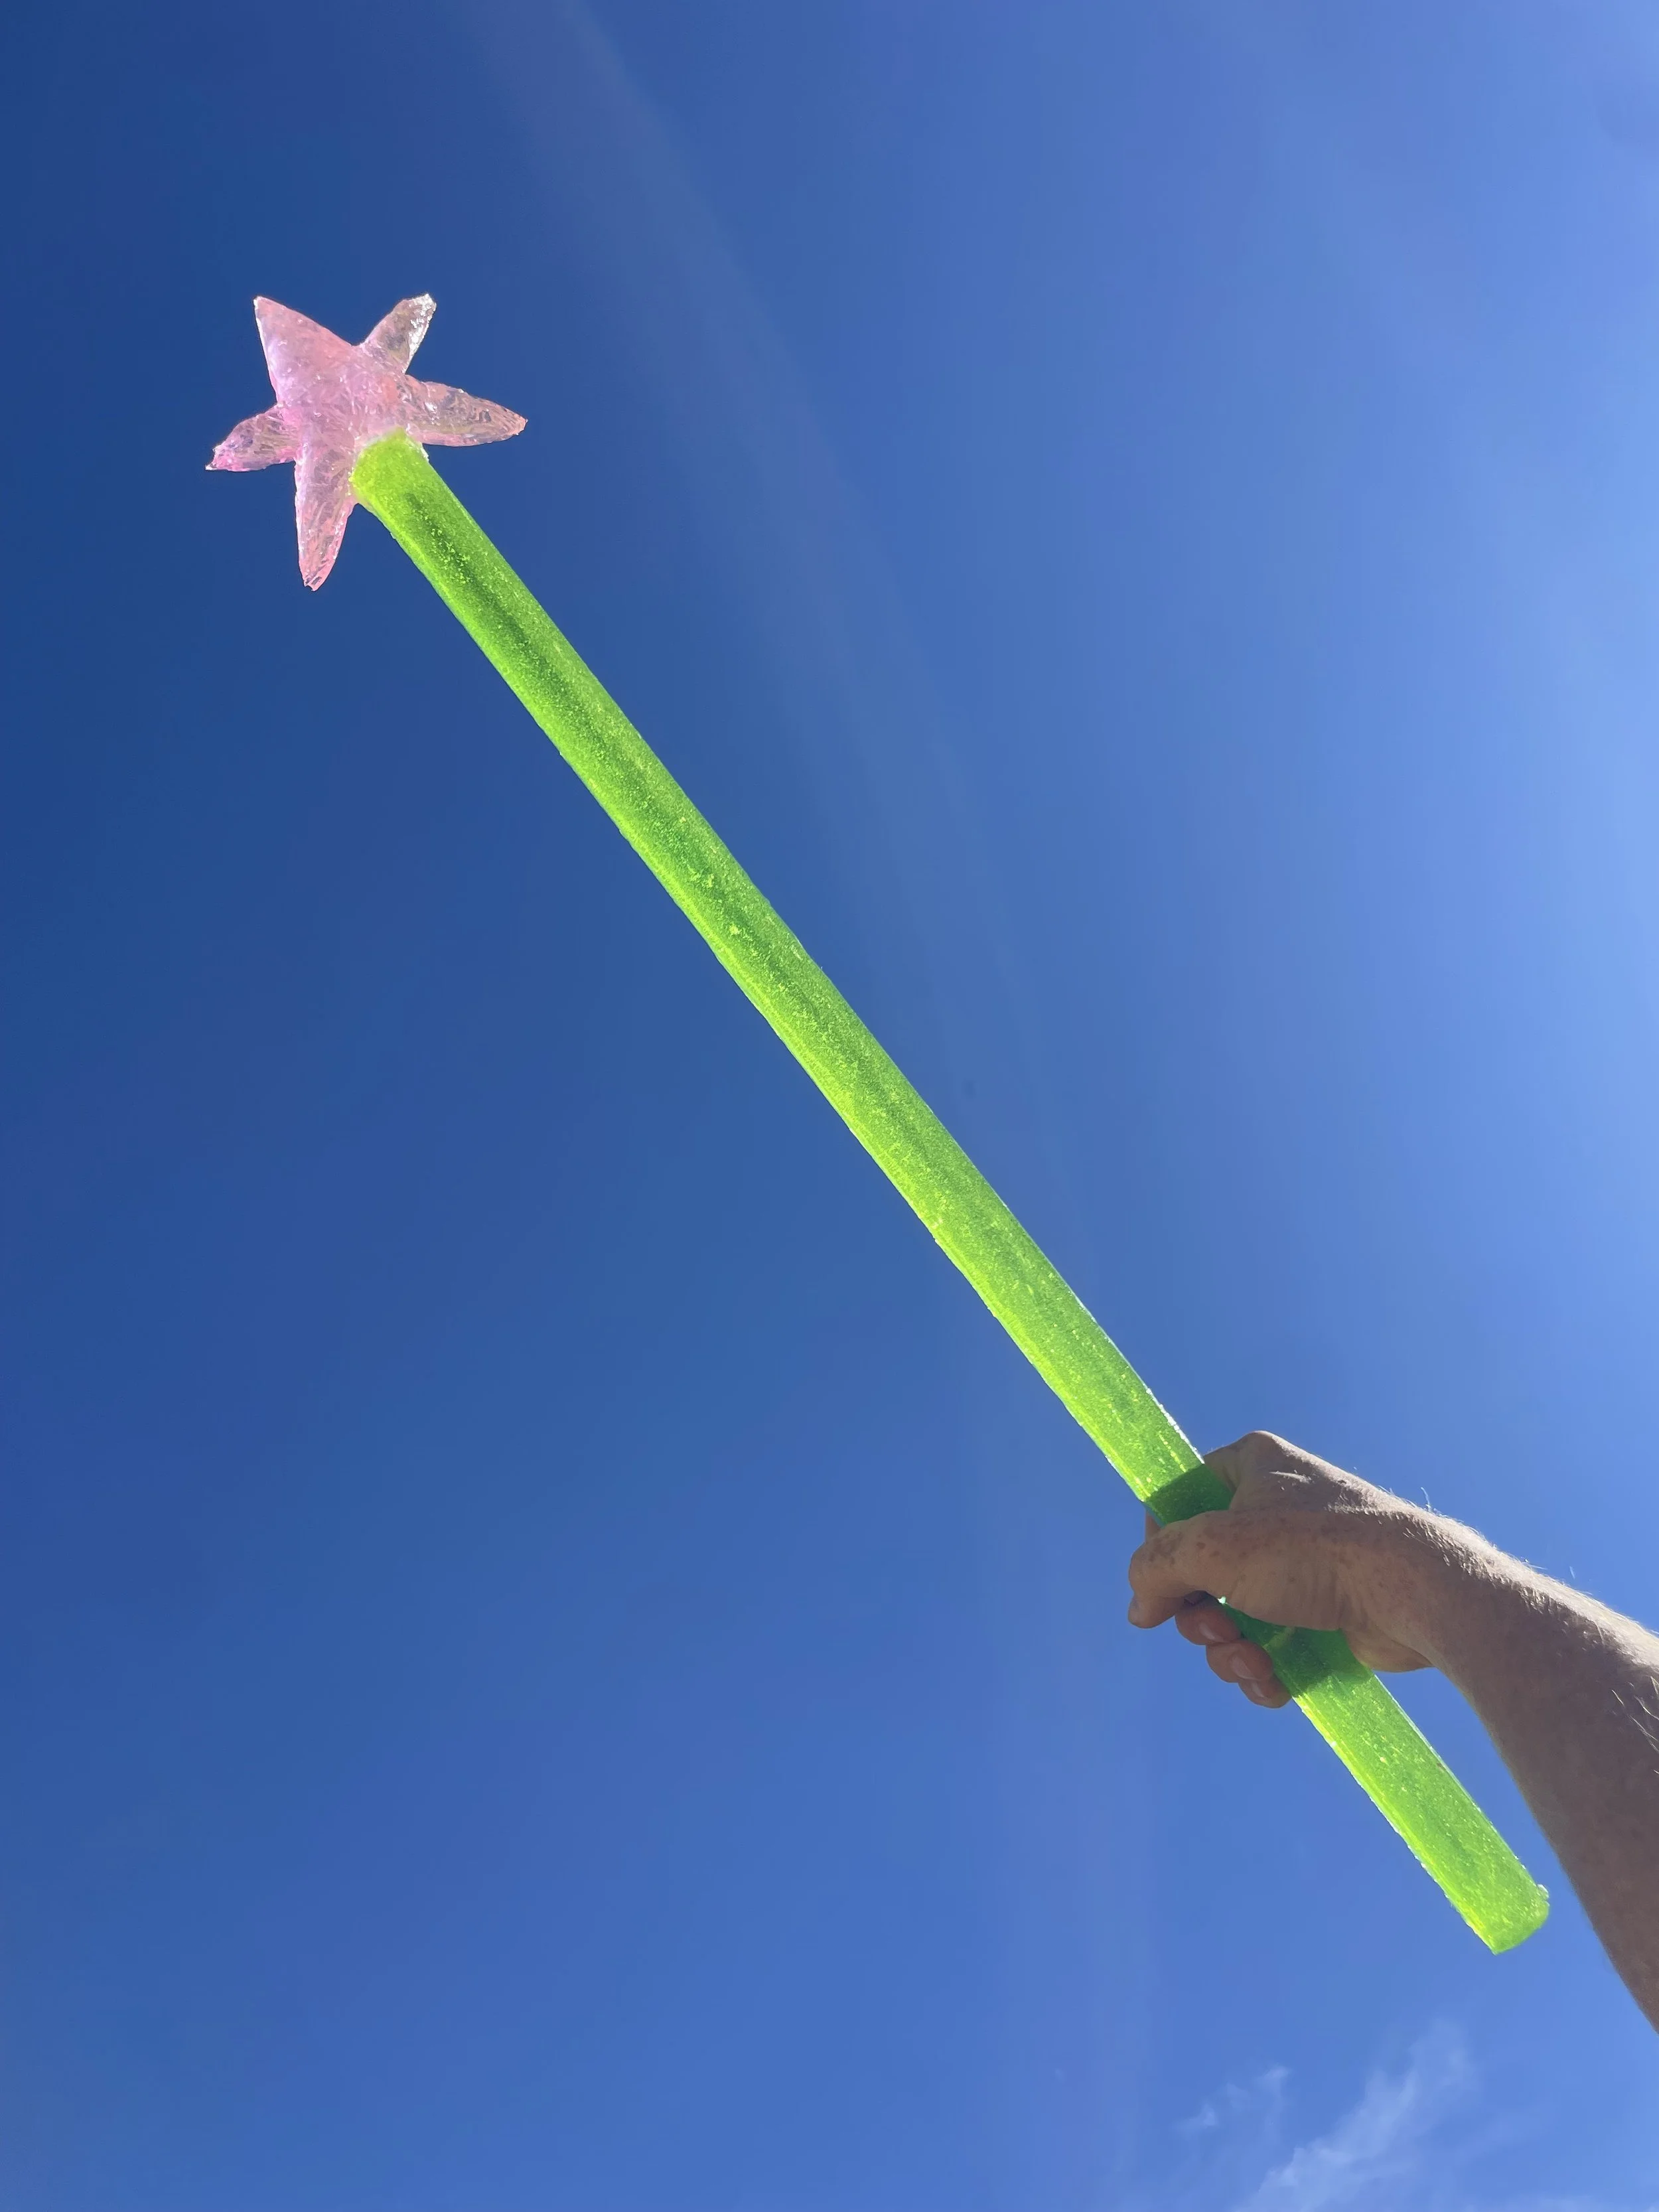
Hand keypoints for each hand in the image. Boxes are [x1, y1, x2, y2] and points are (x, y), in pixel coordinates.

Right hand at [1126, 1431, 1444, 1708]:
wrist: (1412, 1591)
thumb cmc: (1312, 1550)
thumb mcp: (1212, 1547)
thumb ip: (1156, 1567)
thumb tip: (1140, 1605)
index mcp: (1251, 1467)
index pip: (1181, 1497)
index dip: (1162, 1546)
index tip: (1158, 1588)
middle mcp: (1277, 1508)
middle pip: (1202, 1569)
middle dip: (1201, 1617)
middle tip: (1218, 1630)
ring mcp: (1306, 1561)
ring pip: (1235, 1614)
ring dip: (1231, 1651)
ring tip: (1253, 1665)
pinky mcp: (1329, 1608)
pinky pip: (1274, 1642)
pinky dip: (1265, 1668)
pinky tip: (1275, 1684)